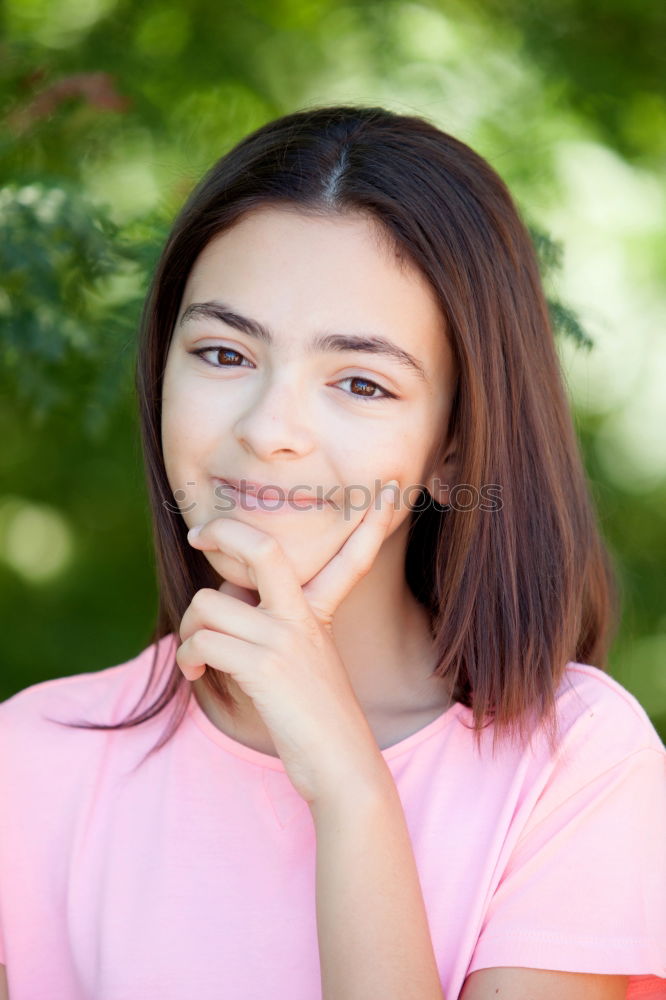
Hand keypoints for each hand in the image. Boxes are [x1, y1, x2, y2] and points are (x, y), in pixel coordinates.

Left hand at [176, 481, 398, 807]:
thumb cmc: (314, 719)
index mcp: (320, 613)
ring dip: (190, 628)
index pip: (352, 559)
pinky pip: (203, 640)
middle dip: (224, 531)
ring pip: (209, 603)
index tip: (385, 495)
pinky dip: (189, 657)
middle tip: (198, 536)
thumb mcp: (305, 663)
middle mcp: (304, 618)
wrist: (342, 766)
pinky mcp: (265, 666)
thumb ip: (272, 625)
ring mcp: (286, 639)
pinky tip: (197, 675)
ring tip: (197, 653)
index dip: (371, 525)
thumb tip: (221, 601)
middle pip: (263, 549)